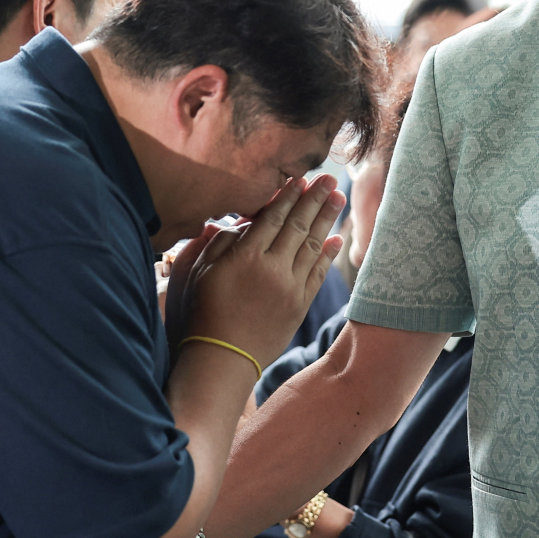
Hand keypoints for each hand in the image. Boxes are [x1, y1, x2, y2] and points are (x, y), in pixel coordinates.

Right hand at [173, 176, 344, 370]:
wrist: (223, 358)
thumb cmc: (204, 313)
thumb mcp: (200, 272)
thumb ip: (219, 242)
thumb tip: (238, 223)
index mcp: (246, 256)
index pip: (273, 217)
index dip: (288, 196)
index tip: (300, 178)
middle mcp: (272, 268)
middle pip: (298, 225)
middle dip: (314, 199)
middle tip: (330, 178)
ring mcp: (289, 287)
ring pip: (313, 245)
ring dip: (326, 219)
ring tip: (338, 198)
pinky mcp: (299, 305)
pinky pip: (318, 273)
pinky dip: (328, 254)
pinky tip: (336, 238)